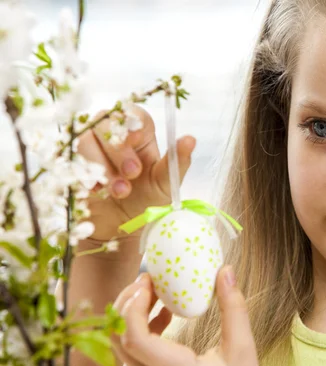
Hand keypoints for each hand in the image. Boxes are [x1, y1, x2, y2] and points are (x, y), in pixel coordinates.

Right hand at [78, 106, 195, 241]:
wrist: (121, 228)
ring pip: (86, 141)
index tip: (137, 139)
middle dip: (118, 149)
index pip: (133, 113)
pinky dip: (85, 175)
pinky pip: (70, 160)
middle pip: (106, 122)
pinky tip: (97, 191)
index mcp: (140, 134)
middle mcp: (113, 136)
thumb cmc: (146, 200)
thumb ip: (177, 162)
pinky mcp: (72, 165)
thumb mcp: (166, 184)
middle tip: (132, 174)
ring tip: (120, 192)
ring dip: (103, 167)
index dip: (132, 122)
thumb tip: (191, 139)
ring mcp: (89, 149)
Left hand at [111, 266, 261, 365]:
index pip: (134, 338)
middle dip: (127, 301)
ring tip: (156, 290)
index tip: (149, 280)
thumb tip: (226, 271)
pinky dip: (141, 328)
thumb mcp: (243, 352)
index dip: (133, 305)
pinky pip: (133, 352)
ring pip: (121, 344)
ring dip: (132, 313)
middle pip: (118, 337)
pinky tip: (165, 314)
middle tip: (148, 278)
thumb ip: (234, 310)